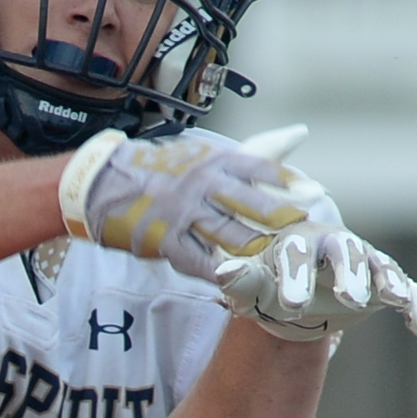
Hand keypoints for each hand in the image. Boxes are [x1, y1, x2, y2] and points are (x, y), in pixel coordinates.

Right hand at [59, 123, 322, 281]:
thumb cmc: (159, 166)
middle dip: (278, 218)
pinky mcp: (165, 239)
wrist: (103, 181)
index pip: (256, 168)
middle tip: (305, 232)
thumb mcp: (202, 151)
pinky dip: (218, 272)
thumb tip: (298, 135)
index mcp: (212, 162)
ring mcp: (183, 213)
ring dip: (254, 250)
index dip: (285, 181)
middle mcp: (201, 185)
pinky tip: (238, 282)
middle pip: (248, 203)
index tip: (313, 192)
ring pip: (227, 234)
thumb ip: (249, 151)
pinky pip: (197, 259)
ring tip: (279, 262)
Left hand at [216, 222, 416, 345]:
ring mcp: (365, 264)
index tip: (290, 305)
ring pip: (381, 267)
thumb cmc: (268, 286)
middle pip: (345, 252)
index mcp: (298, 241)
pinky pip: (408, 295)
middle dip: (348, 273)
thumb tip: (224, 274)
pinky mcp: (385, 285)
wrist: (293, 295)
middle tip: (349, 298)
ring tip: (394, 298)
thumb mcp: (250, 286)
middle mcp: (336, 245)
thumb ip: (239, 280)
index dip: (295, 277)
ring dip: (389, 281)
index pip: (296, 253)